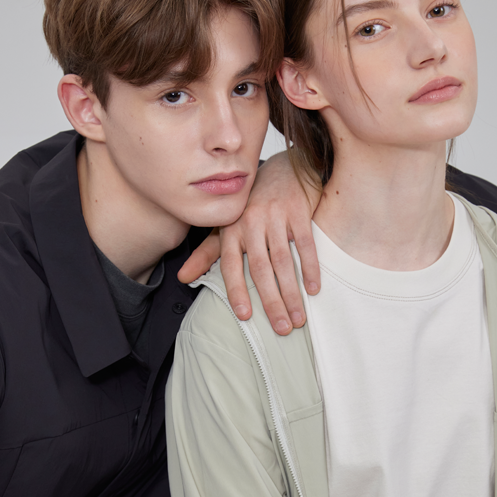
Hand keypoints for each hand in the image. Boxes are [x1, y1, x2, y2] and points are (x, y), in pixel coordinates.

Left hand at [178, 151, 320, 335]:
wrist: (283, 168)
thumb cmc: (252, 204)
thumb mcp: (226, 226)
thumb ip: (207, 254)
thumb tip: (182, 278)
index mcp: (231, 229)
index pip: (230, 266)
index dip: (236, 291)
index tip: (245, 316)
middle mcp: (250, 222)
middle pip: (260, 269)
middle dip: (271, 302)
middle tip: (282, 328)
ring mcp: (275, 215)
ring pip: (283, 261)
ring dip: (292, 293)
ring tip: (299, 317)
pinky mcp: (298, 210)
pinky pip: (304, 244)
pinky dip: (310, 267)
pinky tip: (313, 288)